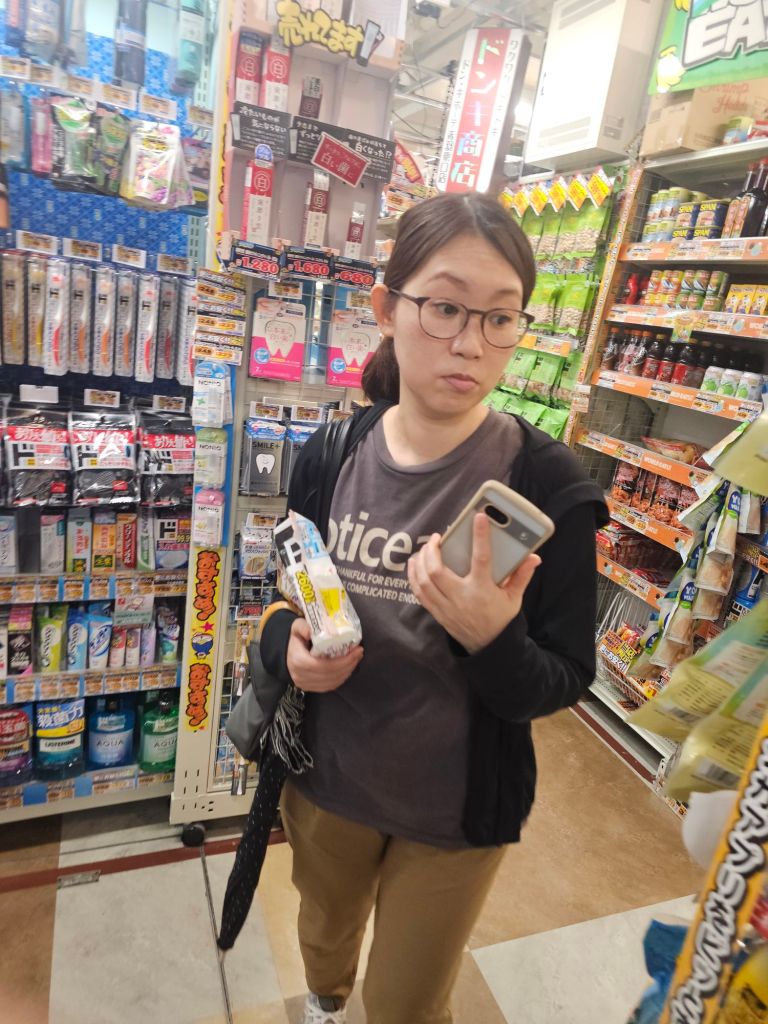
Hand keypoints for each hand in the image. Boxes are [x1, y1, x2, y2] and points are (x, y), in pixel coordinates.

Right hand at [286, 618, 362, 692]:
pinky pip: (330, 687)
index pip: (324, 666)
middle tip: (359, 653)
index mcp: (298, 661)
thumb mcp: (296, 628)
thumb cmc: (296, 639)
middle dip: (348, 665)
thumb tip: (311, 630)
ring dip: (347, 672)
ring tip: (356, 659)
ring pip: (332, 682)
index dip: (342, 661)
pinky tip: (348, 669)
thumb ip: (303, 627)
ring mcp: (306, 684)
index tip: (355, 650)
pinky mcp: (311, 688)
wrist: (289, 653)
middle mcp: (301, 676)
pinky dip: (341, 678)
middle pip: (330, 675)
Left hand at [407, 513, 540, 654]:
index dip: (480, 536)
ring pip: (423, 581)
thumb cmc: (500, 619)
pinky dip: (413, 577)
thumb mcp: (514, 599)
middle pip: (437, 571)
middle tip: (436, 538)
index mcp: (482, 590)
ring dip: (419, 562)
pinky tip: (414, 565)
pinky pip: (419, 593)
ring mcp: (446, 606)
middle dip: (431, 551)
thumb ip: (522, 576)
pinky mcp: (437, 613)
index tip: (478, 517)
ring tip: (424, 549)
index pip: (481, 559)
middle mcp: (462, 597)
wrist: (488, 647)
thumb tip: (534, 558)